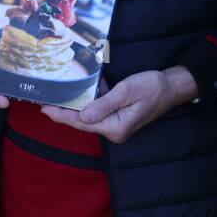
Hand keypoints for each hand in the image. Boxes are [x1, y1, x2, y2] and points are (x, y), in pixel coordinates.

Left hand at [40, 66, 196, 143]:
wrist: (172, 86)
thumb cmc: (152, 87)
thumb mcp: (126, 92)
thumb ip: (103, 104)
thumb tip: (82, 116)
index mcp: (115, 127)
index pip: (82, 123)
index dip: (62, 116)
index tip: (44, 109)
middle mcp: (114, 130)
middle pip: (83, 121)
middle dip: (64, 112)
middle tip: (43, 103)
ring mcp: (117, 124)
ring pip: (90, 115)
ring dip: (76, 106)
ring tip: (56, 98)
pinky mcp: (119, 116)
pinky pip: (99, 110)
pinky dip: (90, 100)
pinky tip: (80, 92)